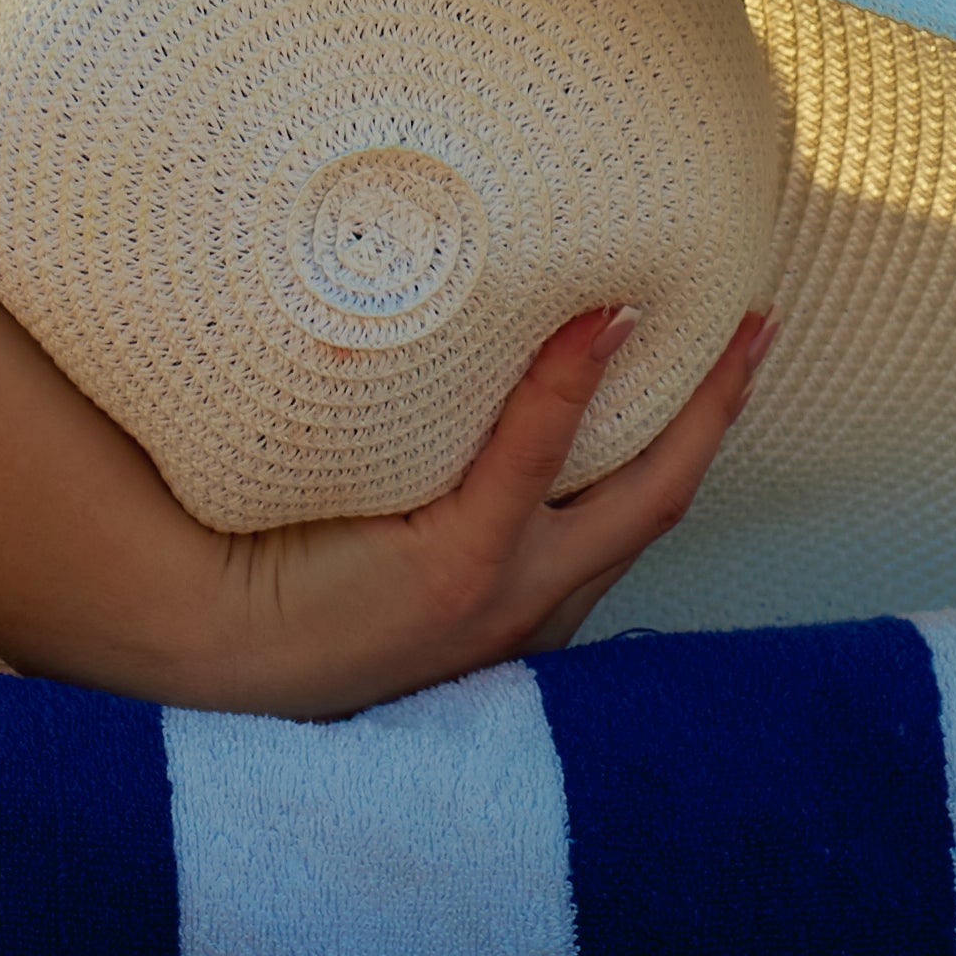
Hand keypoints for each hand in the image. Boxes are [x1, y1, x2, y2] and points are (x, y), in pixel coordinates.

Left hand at [199, 306, 770, 719]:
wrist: (197, 640)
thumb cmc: (266, 564)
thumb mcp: (384, 524)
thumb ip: (431, 463)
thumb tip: (436, 348)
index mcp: (522, 601)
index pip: (628, 511)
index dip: (685, 438)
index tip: (721, 364)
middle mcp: (533, 607)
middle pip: (663, 497)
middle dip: (721, 412)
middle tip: (758, 324)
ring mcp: (506, 595)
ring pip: (629, 486)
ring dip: (682, 397)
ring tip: (716, 314)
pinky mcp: (458, 571)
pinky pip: (530, 462)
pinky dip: (569, 390)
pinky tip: (601, 322)